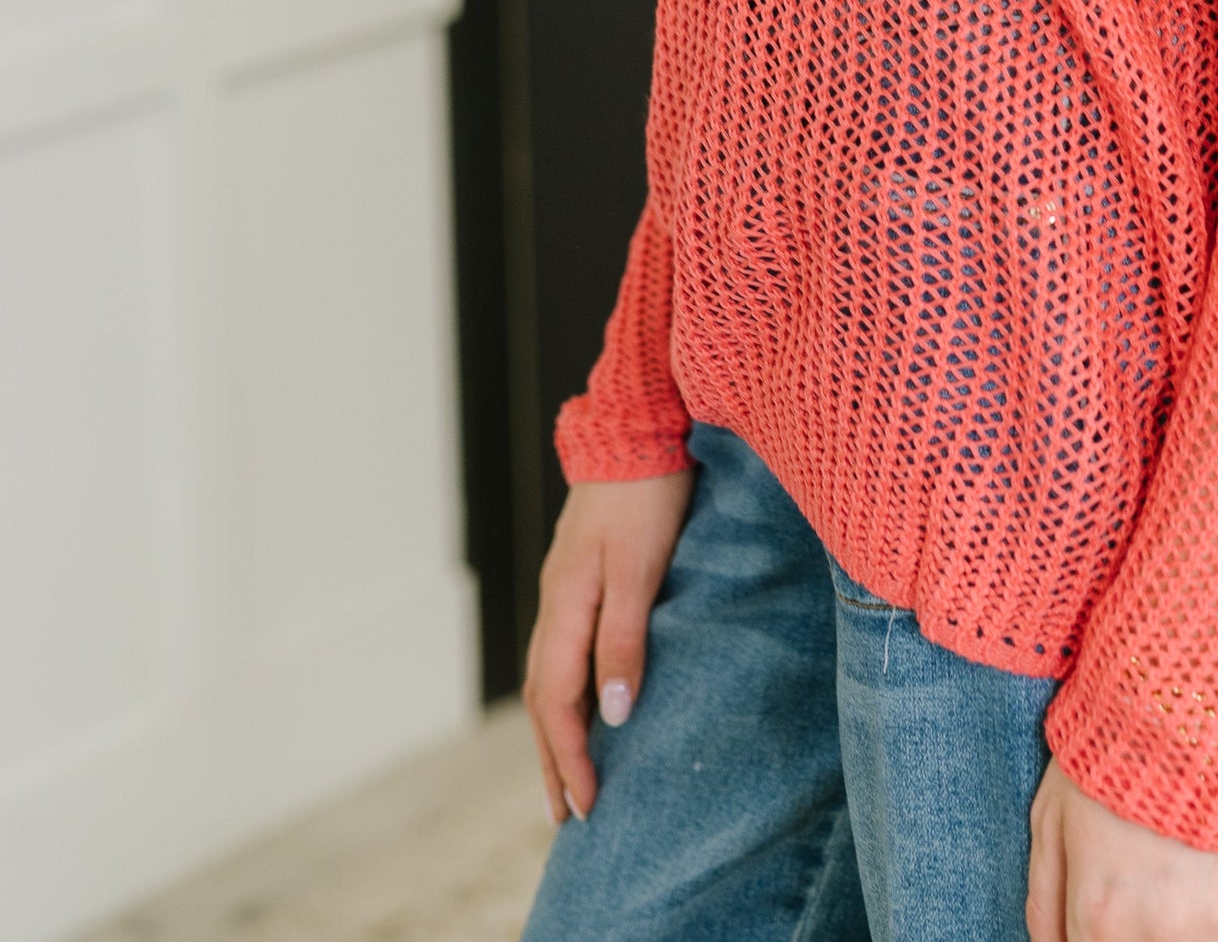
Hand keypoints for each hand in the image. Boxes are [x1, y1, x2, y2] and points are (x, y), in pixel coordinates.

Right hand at [523, 470, 695, 822]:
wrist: (639, 425)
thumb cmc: (648, 494)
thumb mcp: (641, 569)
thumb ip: (624, 640)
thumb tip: (610, 717)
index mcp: (565, 605)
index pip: (556, 703)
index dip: (569, 759)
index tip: (586, 809)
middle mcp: (555, 601)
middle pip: (543, 699)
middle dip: (553, 760)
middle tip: (566, 817)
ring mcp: (565, 587)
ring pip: (550, 676)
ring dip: (556, 731)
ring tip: (569, 776)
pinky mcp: (581, 575)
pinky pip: (563, 651)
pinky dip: (568, 693)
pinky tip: (584, 703)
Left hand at [1027, 755, 1217, 940]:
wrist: (1188, 694)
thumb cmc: (1111, 751)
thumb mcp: (1052, 816)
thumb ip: (1045, 900)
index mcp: (1099, 916)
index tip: (1107, 922)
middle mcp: (1155, 933)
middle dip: (1137, 936)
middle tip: (1142, 897)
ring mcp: (1212, 924)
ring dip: (1183, 937)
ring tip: (1174, 890)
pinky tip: (1214, 909)